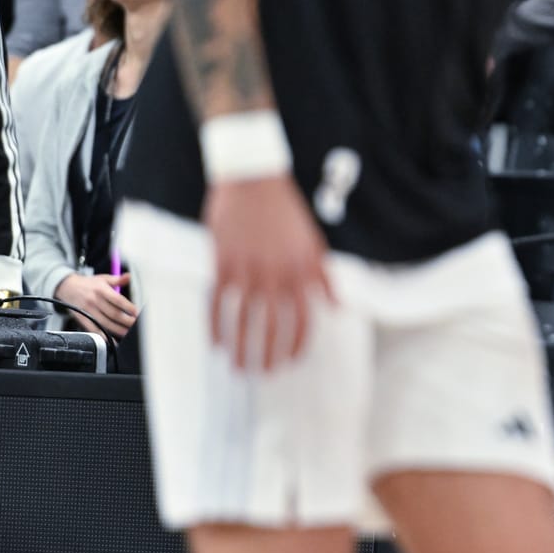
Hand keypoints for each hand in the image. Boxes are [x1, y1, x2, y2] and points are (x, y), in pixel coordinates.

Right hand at [55, 272, 137, 337]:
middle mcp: (94, 301)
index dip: (128, 307)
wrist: (66, 287)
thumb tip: (129, 276)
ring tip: (129, 333)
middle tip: (136, 325)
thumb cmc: (88, 284)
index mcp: (101, 290)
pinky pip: (94, 329)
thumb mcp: (103, 279)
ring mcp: (88, 311)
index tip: (137, 313)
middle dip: (127, 321)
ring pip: (105, 323)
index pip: (117, 300)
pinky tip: (112, 340)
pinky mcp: (83, 318)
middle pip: (113, 314)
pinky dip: (103, 336)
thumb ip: (117, 280)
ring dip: (118, 330)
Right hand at [205, 173, 335, 370]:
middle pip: (272, 326)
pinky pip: (217, 301)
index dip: (297, 344)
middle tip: (262, 373)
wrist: (254, 179)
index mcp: (301, 273)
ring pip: (243, 319)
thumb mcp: (315, 244)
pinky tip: (215, 342)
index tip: (291, 361)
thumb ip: (325, 278)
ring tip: (237, 366)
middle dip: (267, 355)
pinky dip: (215, 324)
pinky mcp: (222, 262)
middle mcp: (276, 276)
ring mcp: (247, 270)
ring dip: (240, 347)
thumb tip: (338, 307)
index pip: (304, 320)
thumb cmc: (286, 212)